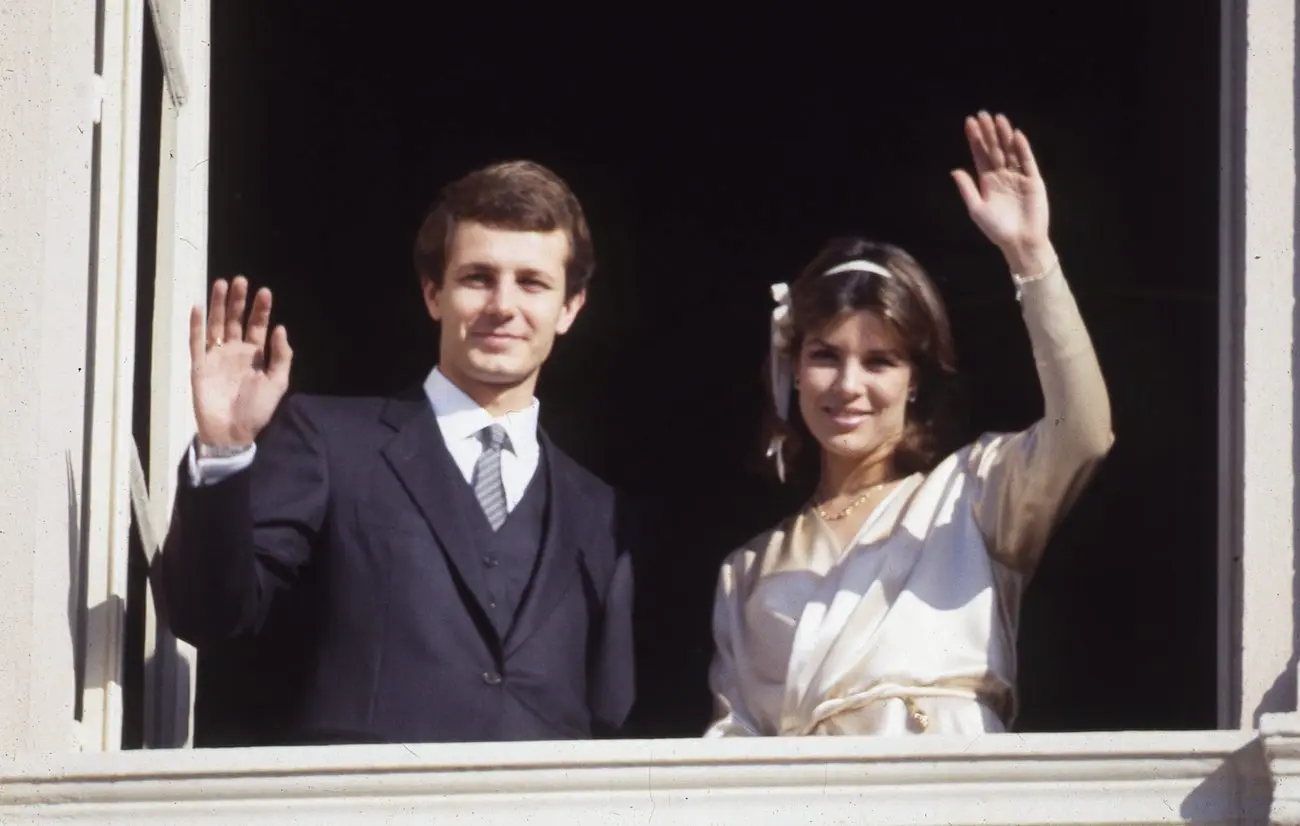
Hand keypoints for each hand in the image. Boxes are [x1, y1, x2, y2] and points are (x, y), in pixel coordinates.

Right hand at [189, 276, 292, 446]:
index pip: (258, 326)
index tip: (265, 292)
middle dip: (238, 301)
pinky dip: (197, 325)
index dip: (261, 310)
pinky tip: (198, 308)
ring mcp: (216, 357)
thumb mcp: (277, 383)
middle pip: (235, 320)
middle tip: (241, 280)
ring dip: (218, 305)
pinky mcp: (199, 365)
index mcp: (256, 355)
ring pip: (216, 325)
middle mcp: (235, 351)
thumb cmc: (257, 410)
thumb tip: (280, 328)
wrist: (232, 433)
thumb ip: (281, 356)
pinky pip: (196, 342)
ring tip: (222, 284)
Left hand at [951, 112, 1051, 272]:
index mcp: (987, 181)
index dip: (975, 139)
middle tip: (982, 114)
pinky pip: (1027, 161)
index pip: (980, 155)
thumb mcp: (977, 209)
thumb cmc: (996, 229)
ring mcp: (1018, 176)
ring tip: (998, 119)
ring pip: (1010, 151)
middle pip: (994, 149)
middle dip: (988, 132)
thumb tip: (954, 170)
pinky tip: (1016, 136)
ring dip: (1004, 135)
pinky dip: (1022, 149)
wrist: (1019, 242)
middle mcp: (1002, 175)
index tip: (969, 123)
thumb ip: (967, 189)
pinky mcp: (1033, 180)